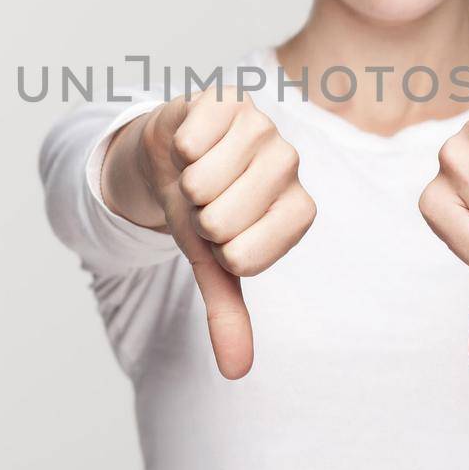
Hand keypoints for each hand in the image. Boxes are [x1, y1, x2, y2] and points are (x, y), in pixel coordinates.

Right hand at [131, 86, 316, 379]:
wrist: (170, 156)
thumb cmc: (201, 209)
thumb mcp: (211, 264)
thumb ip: (228, 313)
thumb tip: (236, 372)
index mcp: (298, 210)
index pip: (247, 256)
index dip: (218, 251)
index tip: (221, 236)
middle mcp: (290, 165)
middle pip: (223, 219)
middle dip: (198, 217)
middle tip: (205, 200)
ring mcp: (262, 126)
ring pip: (205, 180)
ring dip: (185, 183)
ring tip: (196, 173)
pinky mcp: (229, 97)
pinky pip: (193, 140)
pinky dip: (178, 149)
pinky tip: (188, 143)